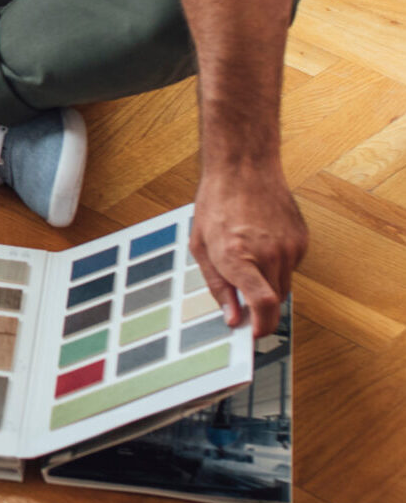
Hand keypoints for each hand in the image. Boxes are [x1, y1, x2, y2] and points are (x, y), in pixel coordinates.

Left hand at [190, 161, 305, 337]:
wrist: (244, 168)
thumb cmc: (216, 204)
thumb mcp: (201, 245)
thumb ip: (217, 285)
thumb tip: (232, 317)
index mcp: (237, 256)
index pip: (263, 304)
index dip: (261, 325)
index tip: (253, 334)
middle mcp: (268, 254)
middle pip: (274, 301)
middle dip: (259, 307)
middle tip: (242, 300)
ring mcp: (290, 247)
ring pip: (283, 285)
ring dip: (267, 285)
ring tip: (246, 259)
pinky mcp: (302, 240)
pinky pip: (291, 267)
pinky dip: (277, 266)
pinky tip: (261, 244)